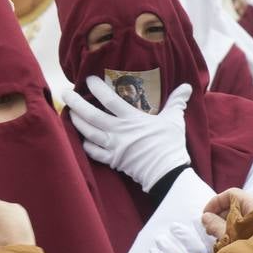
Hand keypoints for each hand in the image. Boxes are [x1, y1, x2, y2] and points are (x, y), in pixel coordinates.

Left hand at [61, 77, 191, 190]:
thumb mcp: (174, 120)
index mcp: (132, 118)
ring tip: (69, 112)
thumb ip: (176, 102)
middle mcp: (119, 131)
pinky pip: (94, 152)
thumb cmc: (170, 144)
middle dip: (76, 103)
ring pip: (88, 132)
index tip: (88, 80)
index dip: (97, 88)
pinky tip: (82, 139)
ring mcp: (114, 147)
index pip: (110, 99)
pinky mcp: (113, 160)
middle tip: (65, 93)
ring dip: (77, 121)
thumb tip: (187, 87)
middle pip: (92, 115)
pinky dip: (86, 145)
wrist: (167, 172)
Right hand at [201, 188, 252, 239]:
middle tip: (210, 229)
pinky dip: (237, 231)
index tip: (205, 214)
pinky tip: (231, 242)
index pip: (230, 195)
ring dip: (227, 225)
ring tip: (219, 237)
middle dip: (219, 216)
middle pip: (235, 206)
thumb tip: (205, 217)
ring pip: (241, 217)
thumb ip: (216, 225)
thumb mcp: (232, 235)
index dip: (215, 202)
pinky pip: (248, 226)